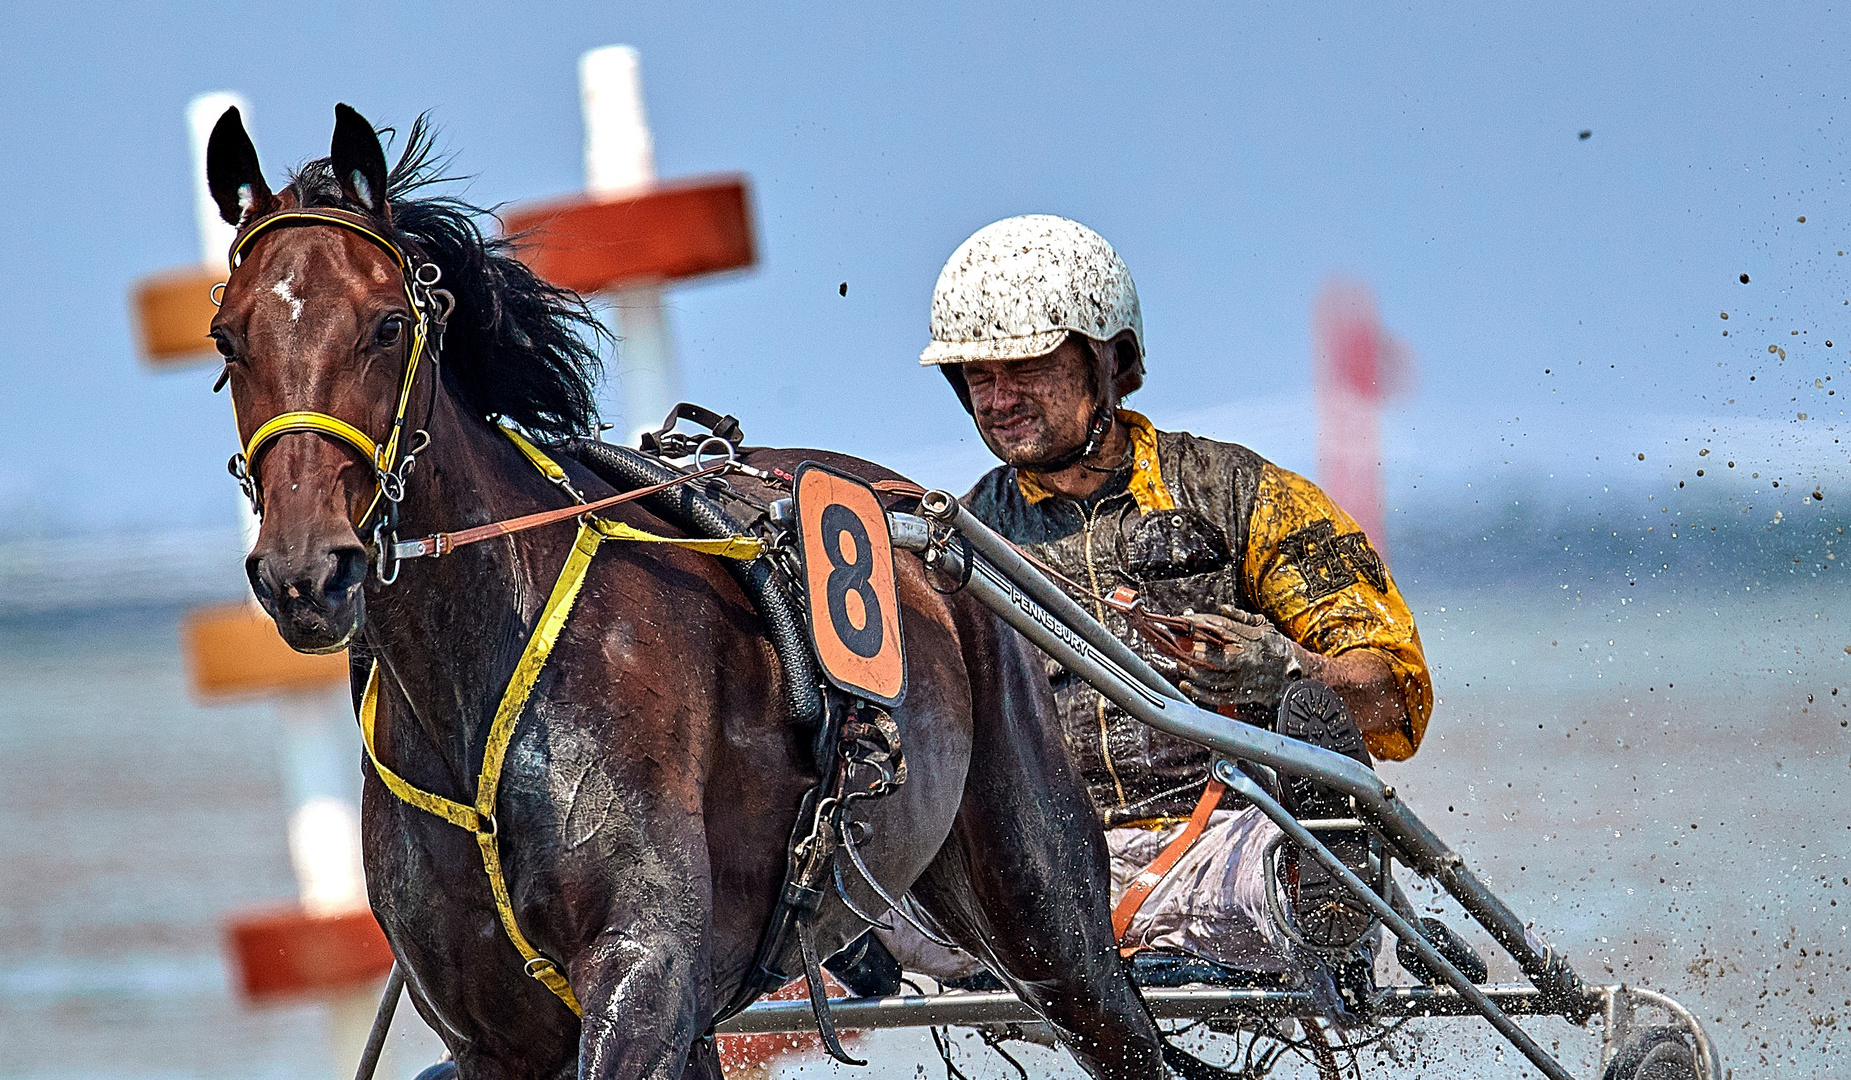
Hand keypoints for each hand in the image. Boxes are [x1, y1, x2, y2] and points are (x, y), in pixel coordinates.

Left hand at [1174, 606, 1301, 708]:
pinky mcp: (1242, 694)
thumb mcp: (1263, 625)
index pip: (1221, 628)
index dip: (1199, 625)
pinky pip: (1218, 695)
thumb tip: (1223, 608)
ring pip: (1213, 677)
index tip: (1183, 622)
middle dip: (1193, 651)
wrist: (1295, 672)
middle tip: (1179, 646)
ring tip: (1180, 663)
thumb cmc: (1275, 646)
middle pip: (1215, 657)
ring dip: (1192, 671)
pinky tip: (1187, 685)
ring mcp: (1244, 678)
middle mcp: (1247, 659)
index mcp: (1251, 638)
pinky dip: (1200, 692)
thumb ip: (1241, 617)